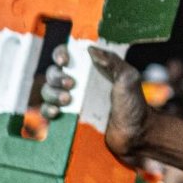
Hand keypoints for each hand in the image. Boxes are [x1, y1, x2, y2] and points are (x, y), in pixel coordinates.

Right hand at [43, 44, 153, 161]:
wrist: (135, 134)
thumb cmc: (134, 104)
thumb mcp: (128, 78)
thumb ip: (112, 61)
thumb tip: (91, 49)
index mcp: (90, 70)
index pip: (67, 56)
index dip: (60, 54)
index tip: (64, 60)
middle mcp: (78, 84)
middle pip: (53, 74)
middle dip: (57, 77)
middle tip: (71, 84)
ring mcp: (72, 102)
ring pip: (48, 92)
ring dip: (52, 93)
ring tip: (68, 100)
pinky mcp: (69, 119)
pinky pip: (48, 112)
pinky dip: (46, 110)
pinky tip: (56, 112)